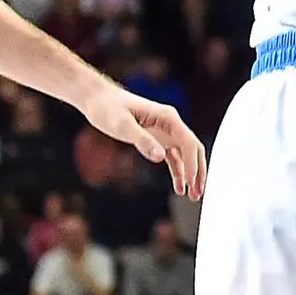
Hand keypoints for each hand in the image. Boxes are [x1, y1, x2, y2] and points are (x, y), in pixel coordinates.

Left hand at [84, 85, 207, 199]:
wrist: (97, 99)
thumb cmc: (108, 108)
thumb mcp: (123, 125)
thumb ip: (142, 141)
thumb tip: (160, 156)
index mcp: (167, 117)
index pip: (188, 143)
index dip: (192, 164)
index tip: (191, 183)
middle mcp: (170, 123)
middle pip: (193, 149)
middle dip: (198, 172)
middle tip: (197, 194)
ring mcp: (165, 131)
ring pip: (186, 154)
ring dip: (190, 174)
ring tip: (192, 195)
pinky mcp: (156, 138)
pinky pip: (173, 156)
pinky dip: (178, 171)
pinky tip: (178, 187)